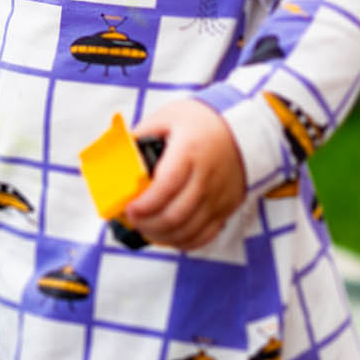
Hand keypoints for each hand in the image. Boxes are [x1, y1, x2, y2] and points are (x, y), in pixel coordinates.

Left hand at [123, 99, 248, 250]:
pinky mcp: (226, 208)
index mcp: (190, 150)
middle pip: (175, 215)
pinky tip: (168, 235)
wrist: (241, 128)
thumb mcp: (167, 117)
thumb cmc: (200, 122)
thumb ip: (141, 136)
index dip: (144, 204)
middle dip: (148, 224)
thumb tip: (118, 158)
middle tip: (133, 220)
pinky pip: (204, 236)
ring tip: (146, 228)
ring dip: (162, 236)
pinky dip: (183, 242)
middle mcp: (207, 177)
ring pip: (188, 231)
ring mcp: (219, 196)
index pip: (166, 186)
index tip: (129, 209)